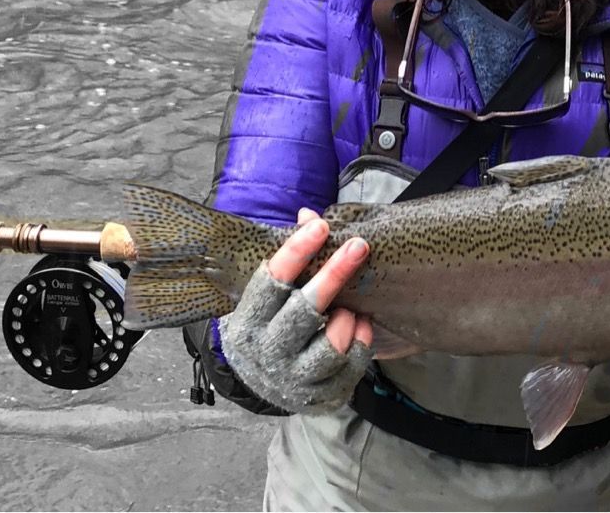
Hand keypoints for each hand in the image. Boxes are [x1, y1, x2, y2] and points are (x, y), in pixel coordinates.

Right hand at [216, 207, 374, 413]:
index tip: (320, 225)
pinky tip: (361, 325)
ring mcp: (291, 379)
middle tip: (359, 246)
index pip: (270, 282)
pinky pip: (351, 365)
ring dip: (347, 318)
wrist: (265, 383)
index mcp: (247, 321)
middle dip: (334, 275)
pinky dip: (362, 340)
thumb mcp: (270, 294)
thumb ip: (291, 257)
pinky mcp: (319, 396)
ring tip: (351, 308)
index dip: (296, 252)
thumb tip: (308, 213)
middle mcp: (265, 353)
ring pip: (330, 344)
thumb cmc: (272, 323)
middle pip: (304, 311)